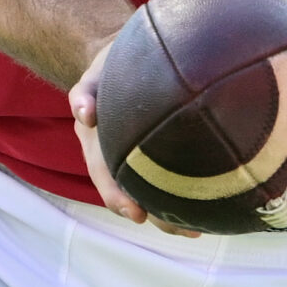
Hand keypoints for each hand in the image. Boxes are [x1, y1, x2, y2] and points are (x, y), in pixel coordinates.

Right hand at [68, 40, 199, 236]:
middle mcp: (111, 153)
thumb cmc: (113, 63)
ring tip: (194, 230)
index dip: (118, 196)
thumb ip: (85, 91)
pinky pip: (162, 178)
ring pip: (146, 191)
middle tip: (179, 229)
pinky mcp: (150, 153)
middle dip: (152, 213)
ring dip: (167, 214)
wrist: (126, 56)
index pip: (105, 173)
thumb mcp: (97, 72)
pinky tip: (202, 211)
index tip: (136, 214)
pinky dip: (176, 196)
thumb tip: (84, 113)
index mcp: (95, 139)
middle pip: (128, 191)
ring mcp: (130, 155)